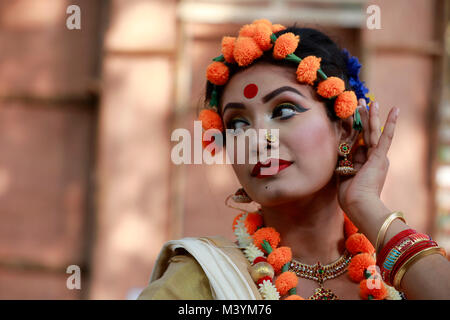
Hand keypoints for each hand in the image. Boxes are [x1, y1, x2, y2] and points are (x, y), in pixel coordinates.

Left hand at [337, 99, 399, 218]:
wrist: (359, 206)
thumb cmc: (350, 197)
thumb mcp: (344, 176)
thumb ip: (345, 163)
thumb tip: (341, 153)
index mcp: (365, 163)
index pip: (359, 141)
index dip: (355, 128)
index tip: (351, 115)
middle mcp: (373, 158)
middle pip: (367, 133)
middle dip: (363, 117)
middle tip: (361, 102)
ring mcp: (377, 157)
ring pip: (373, 132)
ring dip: (371, 116)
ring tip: (370, 101)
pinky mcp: (379, 157)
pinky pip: (385, 138)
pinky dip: (390, 124)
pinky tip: (395, 110)